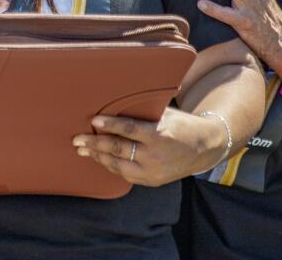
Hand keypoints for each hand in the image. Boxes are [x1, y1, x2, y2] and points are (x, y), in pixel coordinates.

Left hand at [72, 109, 225, 186]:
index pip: (129, 130)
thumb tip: (116, 101)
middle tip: (77, 139)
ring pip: (119, 165)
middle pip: (119, 150)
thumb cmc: (180, 124)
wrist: (204, 148)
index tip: (93, 120)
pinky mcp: (152, 181)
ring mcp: (153, 172)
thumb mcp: (165, 114)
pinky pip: (126, 174)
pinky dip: (111, 165)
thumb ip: (143, 112)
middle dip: (95, 143)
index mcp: (159, 135)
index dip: (110, 125)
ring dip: (98, 156)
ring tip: (83, 149)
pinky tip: (99, 158)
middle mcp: (155, 156)